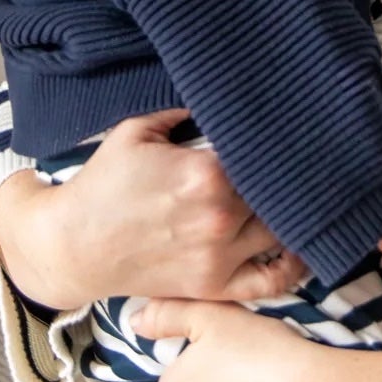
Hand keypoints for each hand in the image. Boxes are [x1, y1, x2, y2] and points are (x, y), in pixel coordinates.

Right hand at [0, 109, 308, 308]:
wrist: (72, 246)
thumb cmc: (103, 185)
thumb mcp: (137, 131)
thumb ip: (184, 109)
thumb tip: (227, 95)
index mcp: (206, 173)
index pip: (265, 153)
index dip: (280, 141)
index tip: (292, 133)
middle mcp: (220, 216)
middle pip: (279, 191)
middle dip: (291, 175)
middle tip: (308, 160)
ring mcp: (219, 255)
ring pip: (283, 230)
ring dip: (295, 212)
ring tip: (307, 195)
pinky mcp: (214, 286)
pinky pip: (272, 280)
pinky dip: (295, 266)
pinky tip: (303, 245)